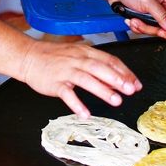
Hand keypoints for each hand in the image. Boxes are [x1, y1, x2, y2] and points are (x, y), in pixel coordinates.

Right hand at [19, 38, 140, 116]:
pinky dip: (76, 104)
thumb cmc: (55, 57)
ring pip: (86, 79)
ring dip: (102, 90)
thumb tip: (117, 80)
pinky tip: (85, 113)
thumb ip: (97, 66)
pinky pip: (66, 94)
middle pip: (100, 68)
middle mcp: (77, 60)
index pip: (109, 60)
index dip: (124, 72)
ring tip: (116, 101)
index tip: (136, 83)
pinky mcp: (54, 82)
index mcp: (85, 52)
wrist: (29, 56)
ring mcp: (65, 71)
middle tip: (131, 90)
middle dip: (117, 79)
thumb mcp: (78, 56)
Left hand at [107, 0, 165, 40]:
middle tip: (150, 26)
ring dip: (145, 27)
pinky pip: (147, 30)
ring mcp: (155, 14)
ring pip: (158, 31)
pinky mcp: (146, 18)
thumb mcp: (147, 1)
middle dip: (159, 30)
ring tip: (135, 18)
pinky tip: (131, 18)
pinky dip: (138, 27)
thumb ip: (162, 16)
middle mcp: (165, 7)